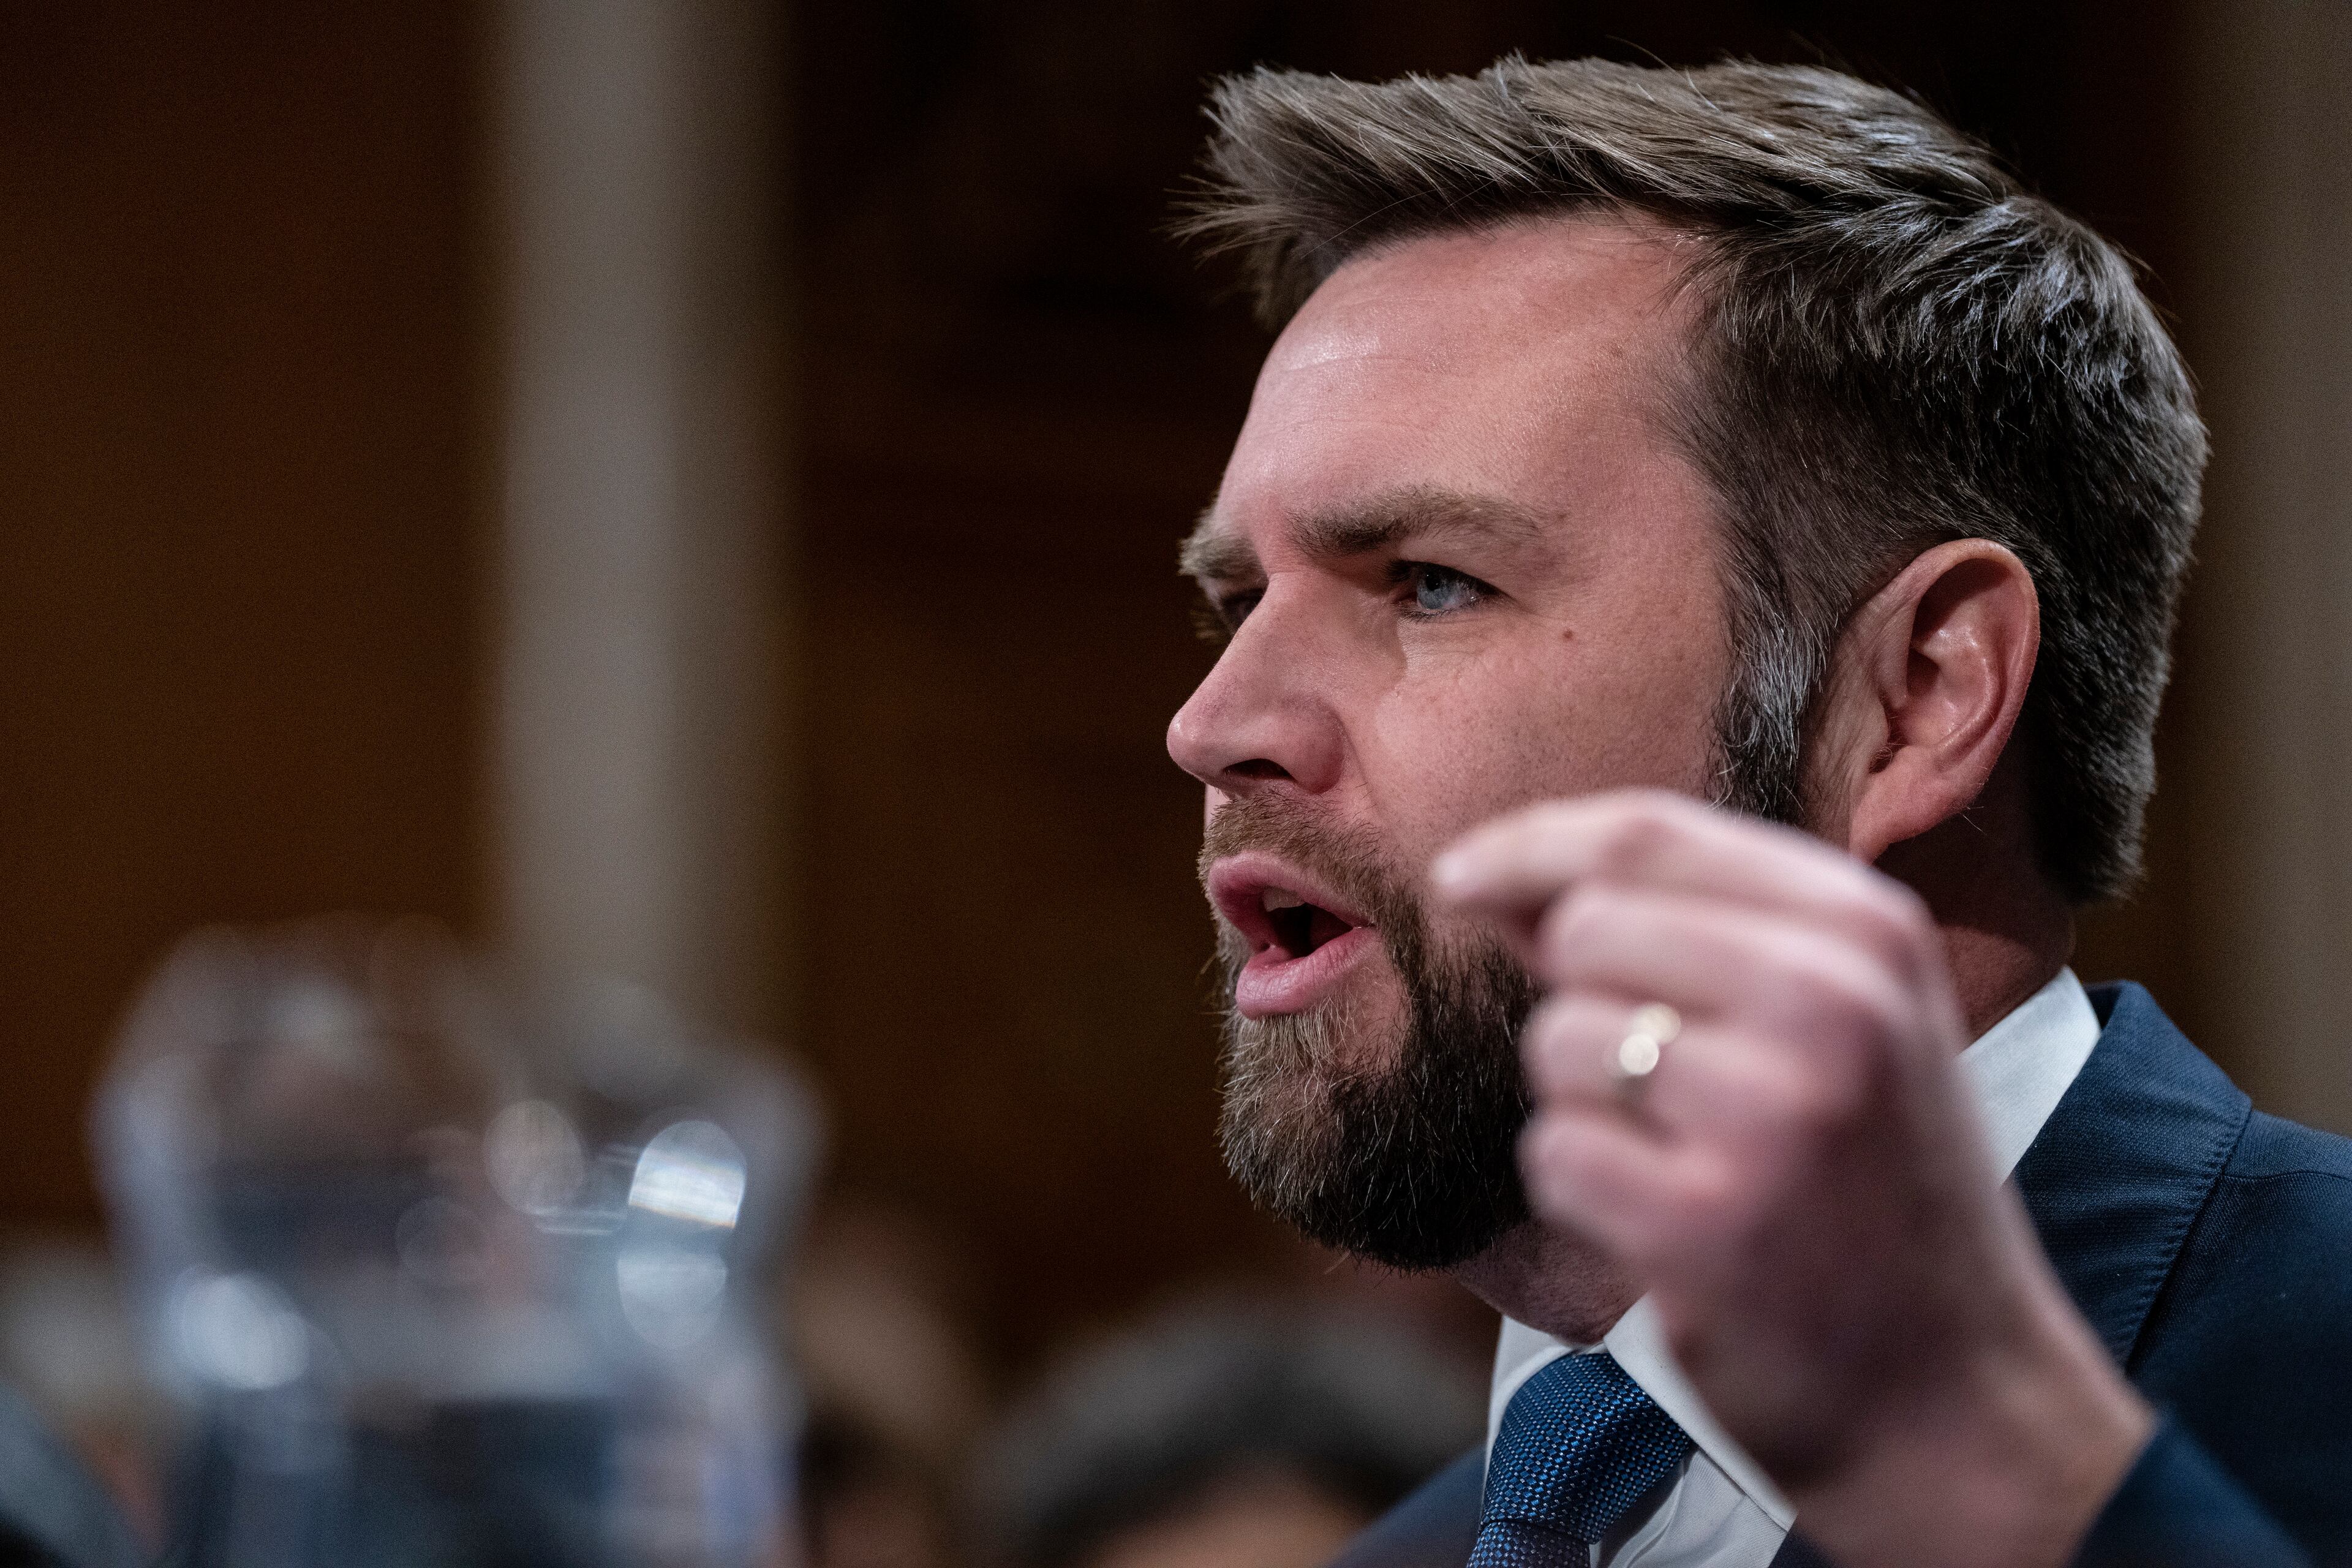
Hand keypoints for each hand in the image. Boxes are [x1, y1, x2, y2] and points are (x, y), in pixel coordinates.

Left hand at [1433, 790, 2151, 1567]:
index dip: (1530, 845)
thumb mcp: (1838, 1022)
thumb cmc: (1874, 1191)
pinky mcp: (1703, 1222)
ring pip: (1558, 1040)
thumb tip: (1497, 879)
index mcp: (1868, 932)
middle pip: (1585, 929)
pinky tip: (1673, 1229)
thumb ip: (1688, 928)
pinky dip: (1586, 1192)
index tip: (1459, 874)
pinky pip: (1553, 1151)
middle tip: (1666, 1088)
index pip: (1650, 833)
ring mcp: (1771, 1113)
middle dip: (1582, 1001)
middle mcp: (1830, 1003)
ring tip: (1692, 1163)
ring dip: (1587, 1105)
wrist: (1961, 1399)